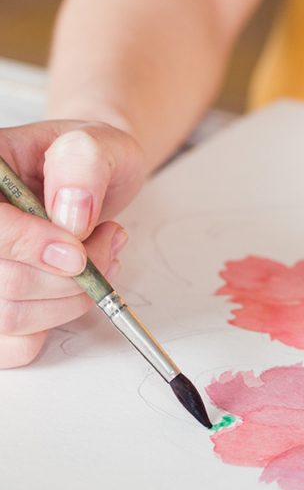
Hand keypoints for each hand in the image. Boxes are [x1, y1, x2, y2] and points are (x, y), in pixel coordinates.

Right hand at [0, 120, 145, 367]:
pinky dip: (54, 324)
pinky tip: (75, 289)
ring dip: (71, 298)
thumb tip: (70, 214)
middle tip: (109, 241)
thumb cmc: (86, 161)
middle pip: (3, 283)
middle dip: (69, 275)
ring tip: (101, 257)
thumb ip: (81, 165)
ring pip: (10, 318)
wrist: (91, 181)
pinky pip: (16, 346)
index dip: (27, 245)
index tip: (77, 251)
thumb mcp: (94, 143)